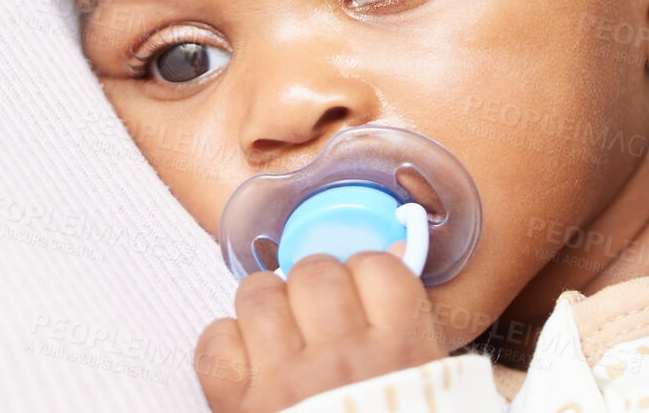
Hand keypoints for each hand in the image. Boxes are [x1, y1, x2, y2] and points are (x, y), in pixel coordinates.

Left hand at [194, 250, 447, 412]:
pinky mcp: (241, 408)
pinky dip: (225, 345)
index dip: (365, 274)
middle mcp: (345, 360)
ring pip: (258, 294)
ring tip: (280, 337)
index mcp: (404, 355)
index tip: (362, 293)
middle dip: (313, 288)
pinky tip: (248, 365)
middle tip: (318, 316)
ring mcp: (288, 381)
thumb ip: (412, 326)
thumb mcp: (432, 389)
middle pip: (315, 271)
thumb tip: (394, 251)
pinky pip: (216, 340)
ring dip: (266, 309)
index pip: (378, 266)